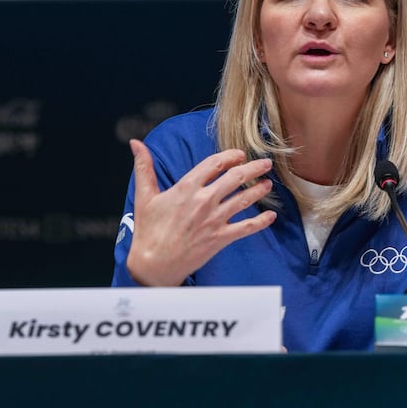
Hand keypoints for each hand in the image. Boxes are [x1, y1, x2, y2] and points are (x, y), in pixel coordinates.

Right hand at [126, 139, 276, 285]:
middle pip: (235, 177)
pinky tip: (271, 216)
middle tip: (264, 163)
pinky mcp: (220, 238)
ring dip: (259, 190)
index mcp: (186, 188)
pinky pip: (246, 228)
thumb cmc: (149, 230)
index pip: (215, 163)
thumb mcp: (145, 196)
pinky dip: (261, 222)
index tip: (239, 155)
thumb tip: (135, 143)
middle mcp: (203, 201)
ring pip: (244, 199)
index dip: (230, 156)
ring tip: (268, 184)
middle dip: (253, 168)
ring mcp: (214, 220)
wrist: (154, 264)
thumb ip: (144, 167)